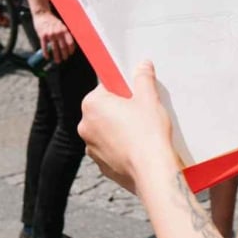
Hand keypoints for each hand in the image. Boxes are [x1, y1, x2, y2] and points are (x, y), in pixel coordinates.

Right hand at [32, 10, 75, 62]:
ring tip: (58, 61)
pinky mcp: (42, 36)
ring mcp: (50, 34)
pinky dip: (46, 53)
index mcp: (64, 30)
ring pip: (54, 48)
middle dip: (64, 55)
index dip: (71, 49)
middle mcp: (58, 32)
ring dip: (57, 56)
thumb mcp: (61, 25)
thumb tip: (70, 43)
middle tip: (65, 59)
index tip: (70, 53)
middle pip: (63, 47)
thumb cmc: (52, 20)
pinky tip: (47, 57)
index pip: (70, 42)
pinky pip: (45, 47)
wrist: (42, 14)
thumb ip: (65, 33)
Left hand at [80, 61, 176, 194]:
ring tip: (142, 133)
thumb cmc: (148, 133)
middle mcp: (85, 125)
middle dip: (121, 109)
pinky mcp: (101, 165)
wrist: (152, 172)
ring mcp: (91, 148)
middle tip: (142, 112)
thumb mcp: (149, 98)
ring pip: (107, 131)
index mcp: (92, 104)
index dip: (123, 88)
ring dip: (120, 129)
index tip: (135, 94)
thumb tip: (142, 66)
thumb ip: (143, 78)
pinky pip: (111, 150)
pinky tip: (138, 148)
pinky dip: (121, 148)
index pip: (105, 87)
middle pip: (104, 109)